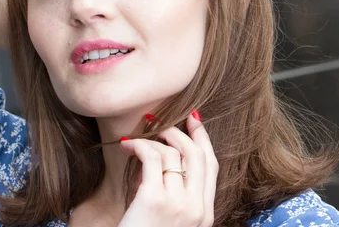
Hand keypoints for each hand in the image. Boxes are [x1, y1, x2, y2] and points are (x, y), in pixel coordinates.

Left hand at [117, 111, 217, 226]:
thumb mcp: (171, 219)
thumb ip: (175, 194)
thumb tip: (161, 158)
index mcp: (205, 214)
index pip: (212, 166)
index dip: (204, 139)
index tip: (194, 120)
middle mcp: (197, 208)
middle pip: (197, 154)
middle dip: (180, 131)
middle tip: (162, 120)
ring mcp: (178, 204)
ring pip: (172, 153)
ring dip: (152, 139)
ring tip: (134, 141)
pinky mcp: (155, 199)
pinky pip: (152, 157)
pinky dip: (138, 145)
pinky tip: (126, 146)